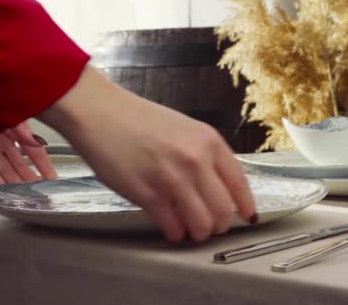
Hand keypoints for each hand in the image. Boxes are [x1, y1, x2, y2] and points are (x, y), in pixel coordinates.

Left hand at [0, 64, 56, 183]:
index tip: (51, 175)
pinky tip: (0, 186)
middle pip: (18, 162)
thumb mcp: (9, 105)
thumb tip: (36, 142)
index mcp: (13, 124)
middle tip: (39, 191)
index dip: (42, 163)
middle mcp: (1, 135)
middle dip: (29, 177)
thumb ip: (22, 126)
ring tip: (23, 195)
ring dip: (12, 181)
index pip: (32, 148)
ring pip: (3, 167)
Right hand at [40, 65, 256, 241]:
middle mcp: (195, 161)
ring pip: (201, 224)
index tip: (247, 217)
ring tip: (190, 229)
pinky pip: (173, 227)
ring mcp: (172, 179)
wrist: (101, 114)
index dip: (245, 206)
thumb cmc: (138, 120)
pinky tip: (170, 227)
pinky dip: (174, 233)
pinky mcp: (148, 195)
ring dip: (197, 232)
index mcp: (208, 141)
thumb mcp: (183, 129)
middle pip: (223, 210)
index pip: (239, 183)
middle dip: (218, 224)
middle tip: (210, 226)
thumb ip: (203, 155)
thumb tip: (218, 188)